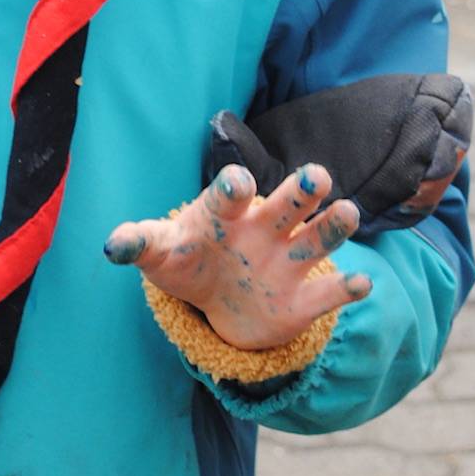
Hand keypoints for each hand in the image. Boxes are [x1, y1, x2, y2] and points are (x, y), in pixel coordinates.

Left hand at [104, 162, 372, 352]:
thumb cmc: (185, 262)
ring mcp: (287, 261)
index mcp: (225, 213)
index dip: (233, 186)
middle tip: (317, 174)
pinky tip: (362, 285)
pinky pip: (328, 294)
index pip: (230, 194)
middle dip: (301, 189)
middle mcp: (264, 229)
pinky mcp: (303, 299)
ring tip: (347, 212)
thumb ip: (139, 243)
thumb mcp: (159, 254)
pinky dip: (346, 289)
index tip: (238, 182)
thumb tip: (112, 245)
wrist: (216, 301)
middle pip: (287, 203)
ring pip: (316, 238)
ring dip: (334, 226)